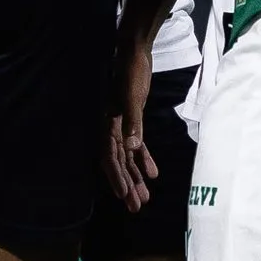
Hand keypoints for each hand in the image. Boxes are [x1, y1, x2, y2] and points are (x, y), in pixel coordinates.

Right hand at [106, 29, 160, 209]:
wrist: (133, 53)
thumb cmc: (130, 73)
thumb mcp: (133, 98)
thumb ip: (132, 123)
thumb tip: (131, 150)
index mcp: (107, 123)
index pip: (110, 156)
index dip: (116, 177)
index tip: (124, 197)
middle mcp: (111, 128)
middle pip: (118, 162)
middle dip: (127, 185)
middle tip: (136, 208)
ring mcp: (120, 125)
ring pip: (128, 157)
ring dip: (136, 177)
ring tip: (145, 199)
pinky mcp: (131, 120)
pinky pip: (136, 145)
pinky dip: (144, 159)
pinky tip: (153, 174)